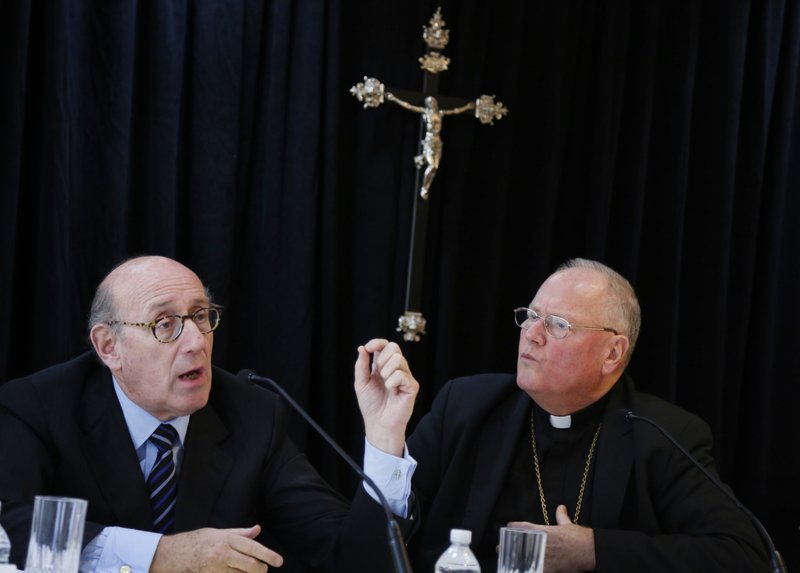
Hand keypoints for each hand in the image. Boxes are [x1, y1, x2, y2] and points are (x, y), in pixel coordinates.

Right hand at [151, 525, 282, 571]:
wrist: (171, 555)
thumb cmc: (196, 541)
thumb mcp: (217, 532)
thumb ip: (240, 533)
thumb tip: (257, 529)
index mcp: (226, 539)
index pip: (252, 547)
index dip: (267, 555)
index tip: (278, 561)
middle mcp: (222, 553)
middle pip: (249, 565)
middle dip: (260, 569)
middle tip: (264, 569)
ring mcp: (215, 568)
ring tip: (253, 571)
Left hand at [354, 338, 418, 455]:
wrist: (378, 424)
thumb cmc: (371, 405)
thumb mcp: (361, 383)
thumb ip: (361, 365)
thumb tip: (362, 348)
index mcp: (383, 366)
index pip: (385, 346)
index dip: (377, 342)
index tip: (368, 347)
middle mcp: (396, 369)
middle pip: (394, 347)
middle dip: (382, 358)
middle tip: (379, 374)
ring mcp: (405, 377)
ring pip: (398, 359)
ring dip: (386, 372)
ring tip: (385, 385)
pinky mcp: (412, 386)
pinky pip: (401, 375)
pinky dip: (392, 382)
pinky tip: (392, 391)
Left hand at [508, 505, 595, 572]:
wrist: (588, 550)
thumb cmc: (578, 537)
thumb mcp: (568, 525)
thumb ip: (561, 517)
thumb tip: (561, 508)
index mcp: (543, 531)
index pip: (523, 527)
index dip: (513, 528)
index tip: (508, 529)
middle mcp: (540, 543)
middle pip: (518, 544)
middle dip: (508, 547)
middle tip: (500, 549)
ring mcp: (543, 556)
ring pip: (522, 558)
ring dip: (513, 559)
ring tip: (506, 561)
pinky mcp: (549, 568)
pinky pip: (533, 569)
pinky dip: (527, 569)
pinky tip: (521, 570)